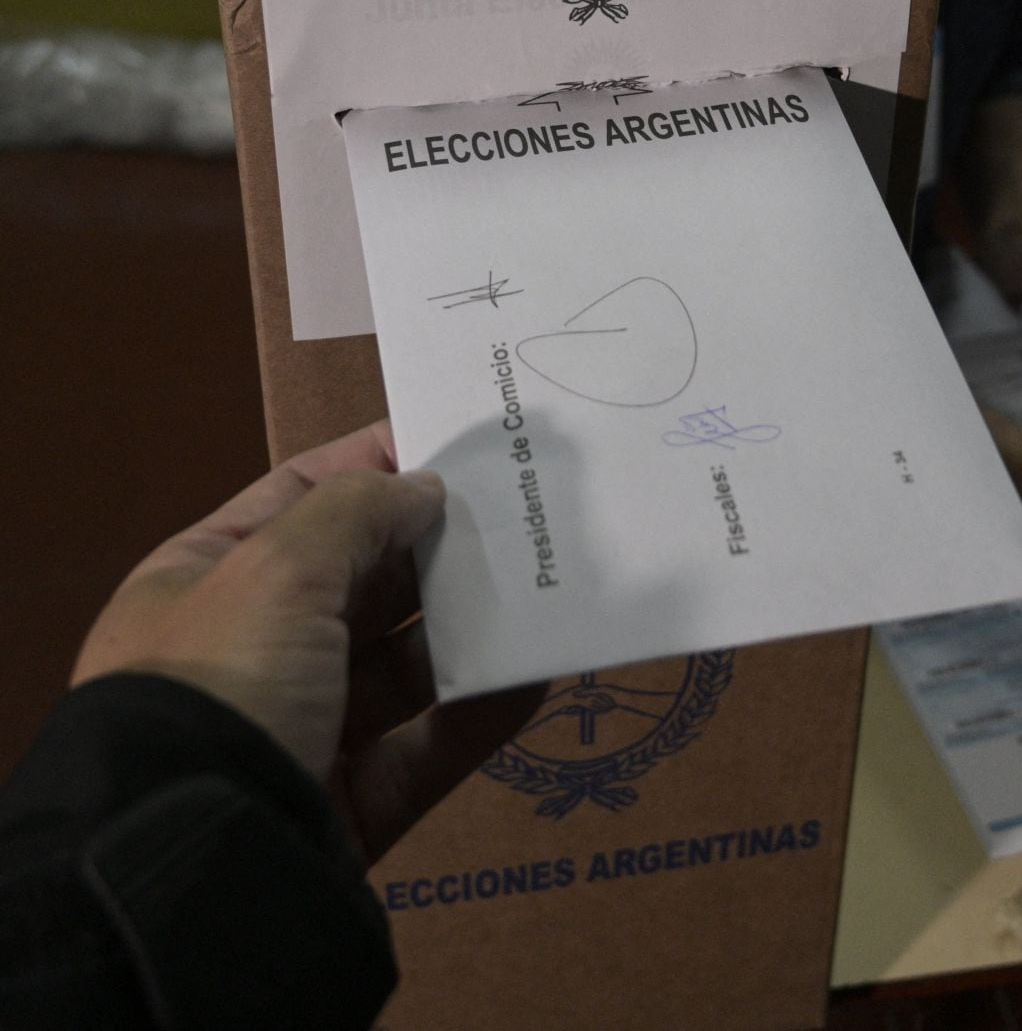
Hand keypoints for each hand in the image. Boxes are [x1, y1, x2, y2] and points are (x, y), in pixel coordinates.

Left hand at [71, 422, 542, 859]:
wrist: (189, 868)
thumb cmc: (221, 683)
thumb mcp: (277, 570)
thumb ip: (356, 511)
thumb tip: (424, 487)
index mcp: (205, 578)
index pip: (300, 496)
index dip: (375, 464)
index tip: (460, 445)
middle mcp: (249, 649)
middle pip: (360, 579)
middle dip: (433, 547)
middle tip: (521, 512)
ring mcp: (299, 730)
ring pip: (400, 665)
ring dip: (466, 626)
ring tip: (539, 587)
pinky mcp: (345, 805)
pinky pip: (424, 747)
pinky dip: (479, 711)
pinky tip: (532, 676)